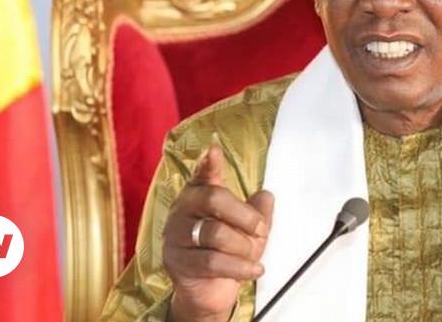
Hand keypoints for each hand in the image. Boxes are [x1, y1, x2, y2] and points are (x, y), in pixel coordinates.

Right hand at [163, 133, 273, 321]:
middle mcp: (183, 209)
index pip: (203, 174)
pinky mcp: (177, 261)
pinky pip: (213, 261)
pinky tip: (254, 269)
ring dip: (244, 247)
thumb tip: (266, 195)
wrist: (209, 291)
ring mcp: (176, 235)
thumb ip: (258, 211)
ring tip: (253, 255)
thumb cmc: (227, 253)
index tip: (214, 150)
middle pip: (214, 199)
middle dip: (245, 215)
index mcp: (199, 193)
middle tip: (260, 229)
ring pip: (216, 233)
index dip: (208, 162)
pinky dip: (240, 267)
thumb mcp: (249, 230)